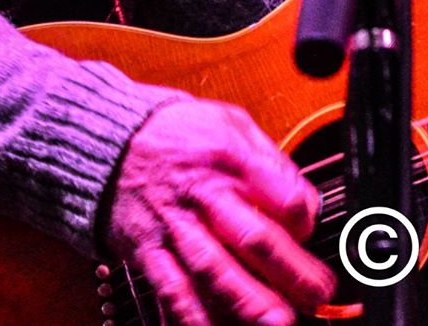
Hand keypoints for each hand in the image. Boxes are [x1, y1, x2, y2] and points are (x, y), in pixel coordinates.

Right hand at [105, 99, 335, 325]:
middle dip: (289, 273)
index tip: (310, 231)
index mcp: (229, 159)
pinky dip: (192, 317)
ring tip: (275, 324)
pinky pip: (172, 291)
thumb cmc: (178, 133)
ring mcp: (174, 227)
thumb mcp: (231, 122)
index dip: (305, 220)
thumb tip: (305, 202)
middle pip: (253, 239)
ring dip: (247, 303)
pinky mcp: (150, 252)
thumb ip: (271, 160)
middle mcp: (202, 195)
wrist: (111, 141)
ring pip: (214, 272)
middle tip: (316, 295)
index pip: (281, 196)